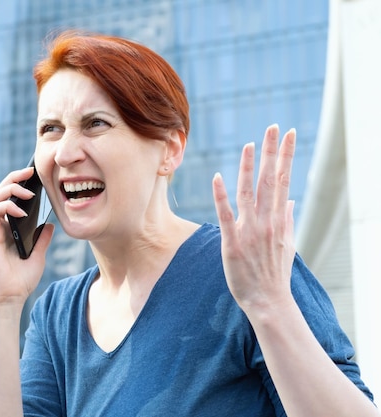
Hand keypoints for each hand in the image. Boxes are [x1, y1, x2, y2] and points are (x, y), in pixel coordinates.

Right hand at [0, 167, 53, 306]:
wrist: (9, 297)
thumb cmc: (21, 280)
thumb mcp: (38, 255)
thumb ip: (42, 239)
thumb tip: (50, 224)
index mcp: (9, 228)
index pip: (11, 199)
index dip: (20, 184)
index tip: (35, 175)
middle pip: (1, 192)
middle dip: (14, 178)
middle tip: (29, 171)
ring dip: (10, 189)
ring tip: (27, 191)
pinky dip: (6, 206)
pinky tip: (20, 210)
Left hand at [212, 125, 296, 312]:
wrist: (269, 301)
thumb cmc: (275, 274)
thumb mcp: (288, 244)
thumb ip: (288, 220)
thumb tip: (292, 201)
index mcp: (279, 219)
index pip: (283, 180)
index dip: (285, 156)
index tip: (289, 135)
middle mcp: (267, 221)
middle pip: (270, 180)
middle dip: (273, 152)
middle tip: (275, 127)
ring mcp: (250, 231)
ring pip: (249, 193)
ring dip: (249, 168)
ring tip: (250, 145)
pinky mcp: (233, 243)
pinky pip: (226, 216)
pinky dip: (221, 197)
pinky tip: (217, 177)